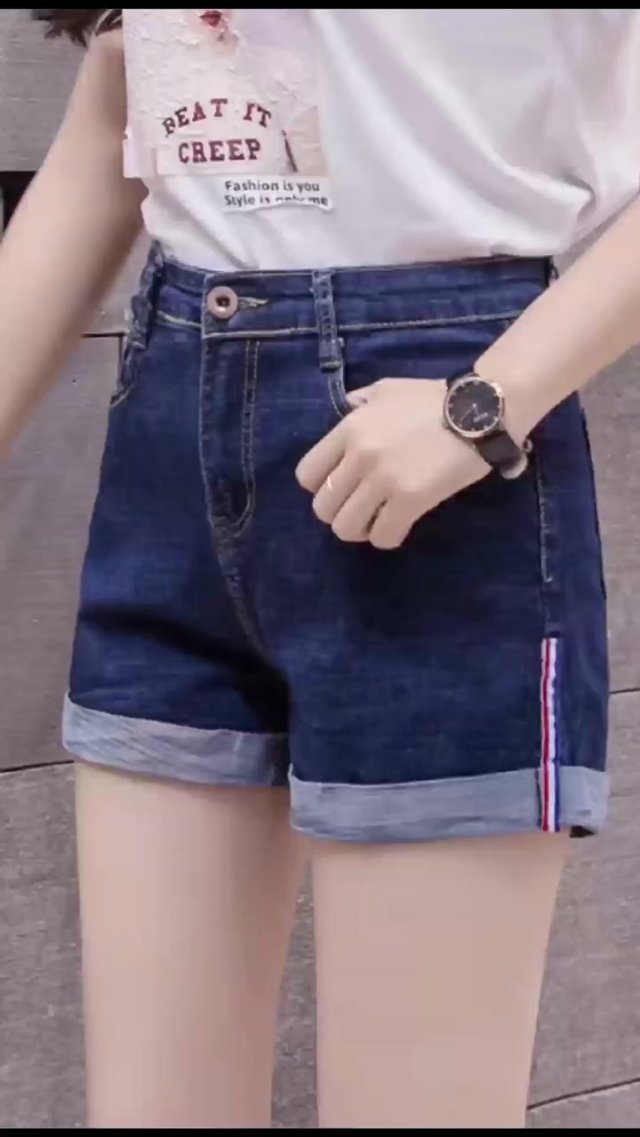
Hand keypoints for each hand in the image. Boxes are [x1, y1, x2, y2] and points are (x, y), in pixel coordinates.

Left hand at [295, 378, 489, 548]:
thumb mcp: (387, 389)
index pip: (307, 475)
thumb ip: (361, 402)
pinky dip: (387, 537)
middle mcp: (359, 455)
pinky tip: (399, 527)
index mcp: (349, 428)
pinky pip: (383, 535)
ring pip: (346, 528)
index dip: (320, 488)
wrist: (479, 409)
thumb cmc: (434, 398)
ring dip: (360, 530)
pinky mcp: (410, 499)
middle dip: (339, 513)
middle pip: (323, 508)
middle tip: (361, 509)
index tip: (341, 487)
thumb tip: (349, 409)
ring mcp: (383, 479)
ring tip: (378, 521)